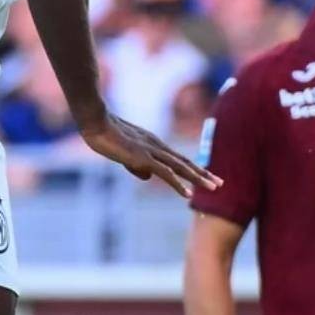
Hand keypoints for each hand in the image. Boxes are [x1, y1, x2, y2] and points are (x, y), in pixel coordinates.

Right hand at [77, 112, 220, 198]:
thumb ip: (136, 165)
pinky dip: (178, 184)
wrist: (94, 120)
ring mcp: (151, 151)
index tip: (207, 175)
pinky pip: (165, 173)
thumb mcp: (122, 151)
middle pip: (184, 162)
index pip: (177, 158)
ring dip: (198, 178)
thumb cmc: (103, 133)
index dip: (193, 168)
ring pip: (180, 167)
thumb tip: (148, 178)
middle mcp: (156, 146)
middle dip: (203, 173)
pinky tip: (188, 194)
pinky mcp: (143, 157)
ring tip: (214, 188)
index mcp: (152, 143)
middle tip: (220, 183)